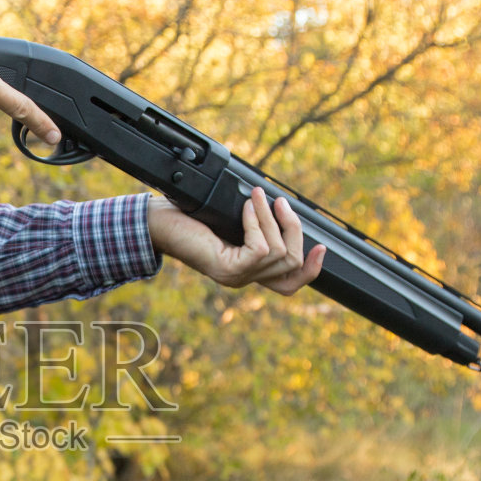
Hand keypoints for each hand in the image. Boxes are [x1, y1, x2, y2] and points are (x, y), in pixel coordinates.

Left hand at [147, 187, 325, 295]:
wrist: (157, 222)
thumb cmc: (188, 217)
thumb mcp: (231, 221)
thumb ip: (256, 225)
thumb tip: (281, 209)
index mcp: (247, 271)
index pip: (289, 285)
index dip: (311, 269)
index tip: (323, 248)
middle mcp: (243, 279)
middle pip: (292, 262)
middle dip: (293, 228)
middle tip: (279, 201)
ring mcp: (235, 278)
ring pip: (278, 252)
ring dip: (271, 217)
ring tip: (257, 196)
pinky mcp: (226, 269)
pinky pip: (260, 247)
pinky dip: (257, 222)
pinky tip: (245, 207)